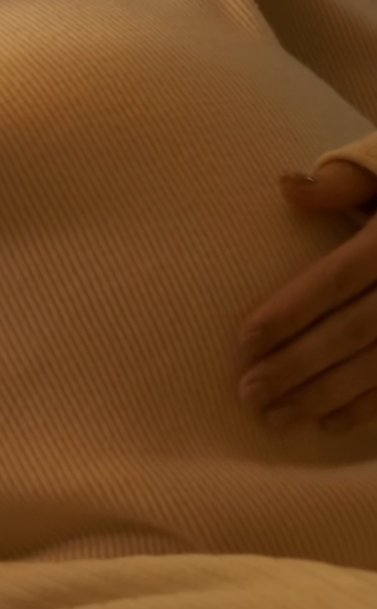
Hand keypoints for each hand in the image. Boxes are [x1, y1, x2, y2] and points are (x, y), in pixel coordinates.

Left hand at [237, 160, 376, 432]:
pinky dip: (369, 409)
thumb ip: (340, 184)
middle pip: (351, 333)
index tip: (244, 340)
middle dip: (297, 367)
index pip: (335, 280)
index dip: (290, 312)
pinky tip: (329, 424)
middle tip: (248, 393)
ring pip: (376, 368)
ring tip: (277, 418)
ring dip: (325, 397)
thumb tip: (284, 185)